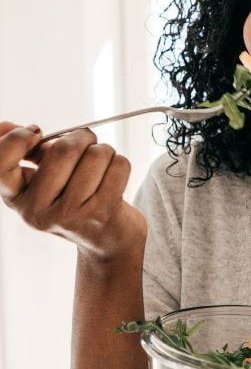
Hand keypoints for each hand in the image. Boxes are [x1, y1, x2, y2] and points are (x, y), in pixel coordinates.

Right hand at [0, 121, 145, 259]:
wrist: (105, 241)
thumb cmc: (73, 201)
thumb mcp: (43, 181)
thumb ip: (26, 152)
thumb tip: (6, 126)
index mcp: (17, 198)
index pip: (0, 164)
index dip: (17, 140)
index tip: (35, 133)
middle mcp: (38, 211)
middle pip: (63, 149)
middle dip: (81, 137)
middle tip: (86, 142)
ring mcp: (69, 215)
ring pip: (96, 154)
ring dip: (104, 151)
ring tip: (101, 165)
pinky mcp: (101, 213)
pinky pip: (119, 165)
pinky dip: (120, 163)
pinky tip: (113, 176)